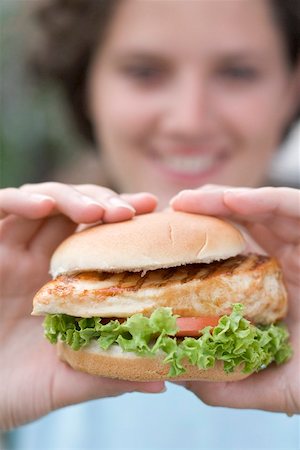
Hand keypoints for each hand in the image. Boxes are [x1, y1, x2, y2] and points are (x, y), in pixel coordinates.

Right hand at [0, 183, 163, 429]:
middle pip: (75, 209)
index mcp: (67, 281)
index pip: (99, 236)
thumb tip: (161, 379)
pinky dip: (21, 200)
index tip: (154, 212)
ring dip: (71, 197)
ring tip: (96, 211)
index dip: (124, 221)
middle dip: (104, 203)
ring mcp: (11, 250)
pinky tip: (44, 205)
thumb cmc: (13, 389)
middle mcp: (40, 258)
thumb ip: (108, 374)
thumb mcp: (65, 381)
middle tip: (130, 211)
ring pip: (43, 200)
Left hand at [170, 185, 299, 413]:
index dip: (191, 254)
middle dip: (197, 220)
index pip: (225, 261)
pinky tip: (227, 199)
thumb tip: (183, 379)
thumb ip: (233, 385)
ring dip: (218, 201)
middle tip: (162, 219)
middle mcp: (284, 260)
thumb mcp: (278, 385)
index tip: (155, 254)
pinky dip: (260, 198)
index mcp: (268, 289)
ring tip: (183, 202)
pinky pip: (290, 204)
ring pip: (256, 209)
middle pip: (234, 228)